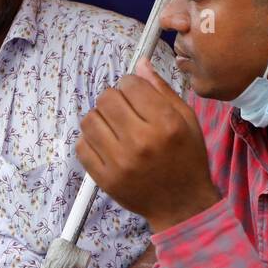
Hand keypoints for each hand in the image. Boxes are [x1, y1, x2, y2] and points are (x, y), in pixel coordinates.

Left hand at [76, 57, 218, 232]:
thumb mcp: (186, 120)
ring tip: (114, 128)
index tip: (136, 96)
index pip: (130, 84)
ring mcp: (119, 162)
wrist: (181, 205)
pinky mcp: (104, 179)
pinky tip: (106, 145)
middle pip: (106, 99)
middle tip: (124, 112)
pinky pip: (81, 146)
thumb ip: (161, 90)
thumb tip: (139, 63)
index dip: (131, 85)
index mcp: (165, 124)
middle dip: (114, 100)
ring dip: (100, 119)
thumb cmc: (187, 159)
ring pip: (89, 120)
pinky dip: (90, 141)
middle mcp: (140, 142)